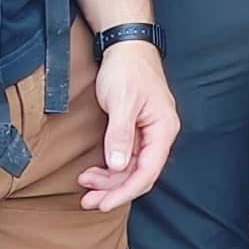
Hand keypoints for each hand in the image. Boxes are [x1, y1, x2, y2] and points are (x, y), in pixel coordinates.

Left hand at [79, 39, 179, 212]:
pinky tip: (93, 172)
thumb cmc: (127, 70)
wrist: (126, 45)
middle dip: (114, 190)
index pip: (148, 171)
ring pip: (131, 168)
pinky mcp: (136, 130)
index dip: (125, 191)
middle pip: (140, 174)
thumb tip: (119, 166)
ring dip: (109, 180)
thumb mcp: (121, 102)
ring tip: (85, 186)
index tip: (104, 203)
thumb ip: (120, 135)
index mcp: (163, 129)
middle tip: (88, 201)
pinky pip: (125, 157)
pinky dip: (110, 167)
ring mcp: (148, 133)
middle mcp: (159, 135)